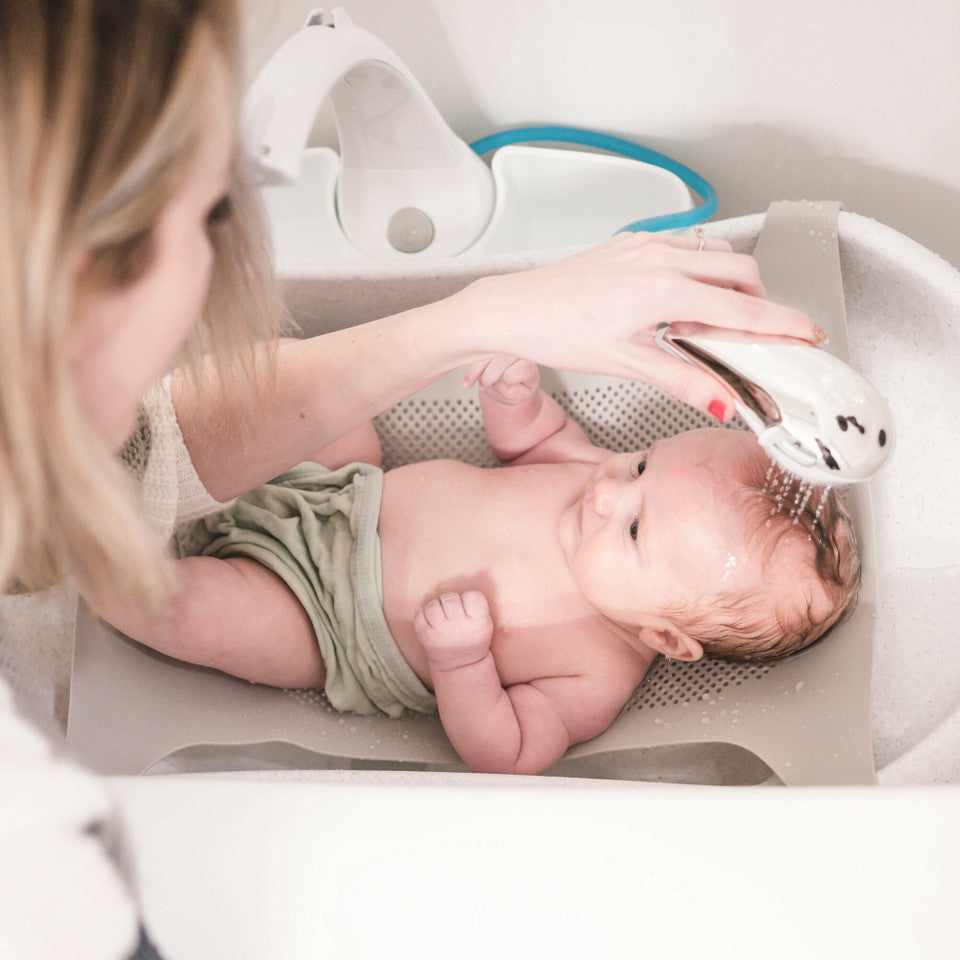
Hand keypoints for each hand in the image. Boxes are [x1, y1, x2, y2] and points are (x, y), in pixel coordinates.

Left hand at [413, 590, 493, 670]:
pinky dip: (422, 615)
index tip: (468, 607)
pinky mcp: (425, 637)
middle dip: (450, 601)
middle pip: (450, 598)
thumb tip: (460, 580)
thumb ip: (475, 606)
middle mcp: (459, 627)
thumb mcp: (484, 624)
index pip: (473, 595)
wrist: (460, 666)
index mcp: (478, 623)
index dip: (469, 598)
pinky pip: (419, 615)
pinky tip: (430, 621)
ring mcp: (441, 632)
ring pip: (433, 605)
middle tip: (452, 611)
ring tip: (440, 615)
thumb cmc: (472, 638)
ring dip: (435, 607)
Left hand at [467, 232, 825, 421]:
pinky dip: (697, 270)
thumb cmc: (557, 331)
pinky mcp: (630, 242)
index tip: (808, 332)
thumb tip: (723, 401)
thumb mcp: (625, 364)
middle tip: (751, 337)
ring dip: (726, 283)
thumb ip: (682, 380)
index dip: (782, 323)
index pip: (742, 308)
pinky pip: (683, 247)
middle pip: (739, 271)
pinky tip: (676, 301)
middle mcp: (659, 257)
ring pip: (712, 254)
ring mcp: (644, 245)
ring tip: (705, 323)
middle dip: (757, 301)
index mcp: (663, 289)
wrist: (512, 309)